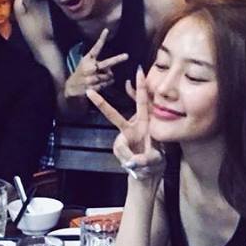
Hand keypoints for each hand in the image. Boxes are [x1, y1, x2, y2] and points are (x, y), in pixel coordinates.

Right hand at [64, 28, 129, 99]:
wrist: (71, 87)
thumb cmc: (82, 74)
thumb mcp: (85, 64)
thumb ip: (97, 63)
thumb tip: (111, 69)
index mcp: (87, 59)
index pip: (96, 48)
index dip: (101, 39)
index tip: (107, 30)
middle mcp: (89, 67)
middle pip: (106, 63)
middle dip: (117, 59)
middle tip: (126, 56)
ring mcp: (91, 78)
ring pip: (108, 76)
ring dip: (108, 77)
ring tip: (101, 78)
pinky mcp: (92, 87)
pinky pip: (106, 84)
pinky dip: (106, 84)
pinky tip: (100, 84)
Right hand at [87, 67, 163, 183]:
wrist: (148, 174)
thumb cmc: (155, 162)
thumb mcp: (156, 159)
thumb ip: (146, 158)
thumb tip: (132, 160)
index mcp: (145, 123)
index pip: (142, 103)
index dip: (140, 87)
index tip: (138, 71)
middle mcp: (132, 129)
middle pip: (115, 116)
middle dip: (102, 104)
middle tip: (89, 91)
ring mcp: (123, 139)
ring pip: (121, 146)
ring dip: (131, 158)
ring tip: (141, 163)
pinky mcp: (119, 149)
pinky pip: (121, 153)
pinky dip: (128, 161)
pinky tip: (134, 164)